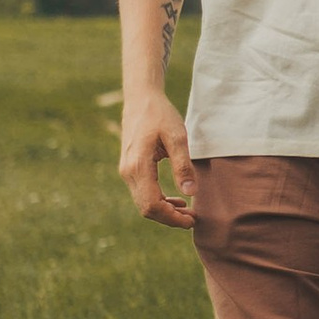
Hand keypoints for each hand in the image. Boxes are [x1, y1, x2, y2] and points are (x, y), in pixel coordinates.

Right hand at [118, 89, 194, 230]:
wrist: (140, 99)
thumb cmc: (160, 114)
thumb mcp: (177, 137)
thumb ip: (183, 165)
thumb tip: (190, 192)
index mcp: (138, 166)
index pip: (152, 204)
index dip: (172, 218)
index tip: (191, 220)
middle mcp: (127, 172)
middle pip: (146, 208)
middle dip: (169, 218)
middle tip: (193, 219)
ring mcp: (126, 171)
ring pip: (143, 203)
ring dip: (164, 211)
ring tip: (188, 211)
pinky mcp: (130, 169)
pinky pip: (142, 193)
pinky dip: (158, 201)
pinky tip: (175, 200)